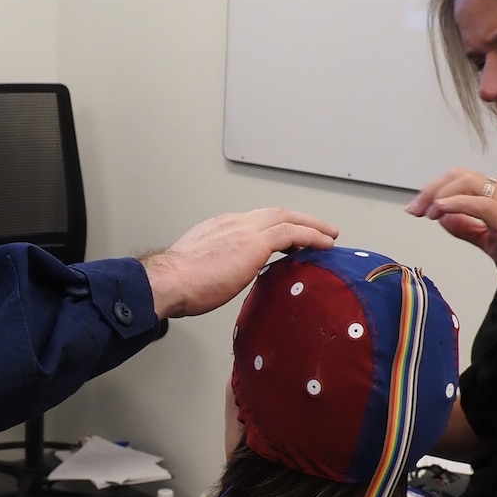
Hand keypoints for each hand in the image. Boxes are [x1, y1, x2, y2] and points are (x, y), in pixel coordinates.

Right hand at [141, 208, 337, 319]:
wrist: (168, 280)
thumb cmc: (176, 284)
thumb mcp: (199, 268)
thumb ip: (217, 267)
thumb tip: (222, 280)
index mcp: (219, 228)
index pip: (255, 222)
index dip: (276, 226)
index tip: (289, 237)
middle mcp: (233, 223)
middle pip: (275, 213)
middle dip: (299, 219)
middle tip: (318, 228)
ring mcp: (245, 230)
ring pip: (287, 218)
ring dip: (312, 225)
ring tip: (328, 235)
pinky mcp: (255, 243)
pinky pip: (292, 233)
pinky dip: (312, 235)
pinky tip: (324, 244)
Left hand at [406, 168, 496, 293]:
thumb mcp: (489, 240)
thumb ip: (466, 228)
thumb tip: (442, 217)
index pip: (460, 180)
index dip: (435, 190)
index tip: (418, 208)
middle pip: (458, 176)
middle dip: (431, 190)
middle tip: (414, 209)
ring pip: (464, 183)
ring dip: (438, 196)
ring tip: (425, 213)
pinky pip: (476, 202)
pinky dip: (454, 203)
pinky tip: (440, 212)